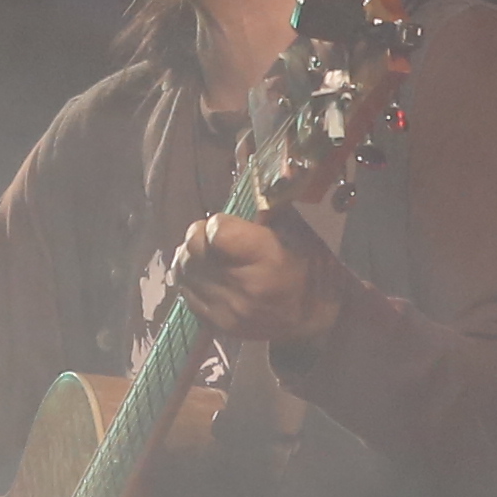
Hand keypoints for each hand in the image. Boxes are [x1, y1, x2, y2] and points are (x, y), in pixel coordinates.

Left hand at [170, 209, 344, 344]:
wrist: (314, 321)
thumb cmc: (309, 268)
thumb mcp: (296, 231)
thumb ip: (264, 207)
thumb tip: (242, 171)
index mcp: (266, 259)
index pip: (215, 231)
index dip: (219, 223)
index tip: (230, 225)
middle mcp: (242, 288)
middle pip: (193, 248)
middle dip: (200, 236)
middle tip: (215, 238)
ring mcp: (225, 311)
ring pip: (183, 270)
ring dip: (191, 257)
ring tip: (209, 255)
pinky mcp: (215, 325)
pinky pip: (184, 293)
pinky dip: (191, 280)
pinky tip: (207, 275)